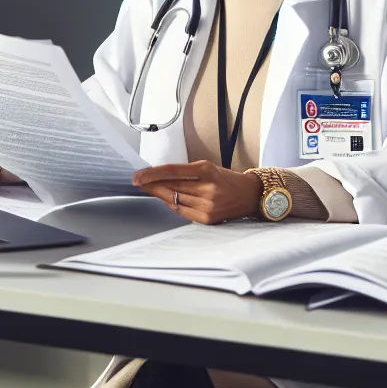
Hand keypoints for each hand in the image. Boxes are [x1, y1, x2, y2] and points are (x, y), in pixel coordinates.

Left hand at [133, 161, 261, 224]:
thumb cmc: (226, 179)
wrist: (249, 195)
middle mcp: (207, 188)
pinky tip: (167, 199)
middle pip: (170, 187)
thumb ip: (184, 172)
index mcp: (206, 170)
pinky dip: (172, 204)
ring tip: (151, 188)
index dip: (151, 174)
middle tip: (138, 181)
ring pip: (174, 200)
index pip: (172, 171)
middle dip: (151, 185)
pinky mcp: (207, 219)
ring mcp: (207, 205)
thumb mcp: (207, 168)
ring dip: (160, 194)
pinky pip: (181, 211)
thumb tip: (157, 177)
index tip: (137, 176)